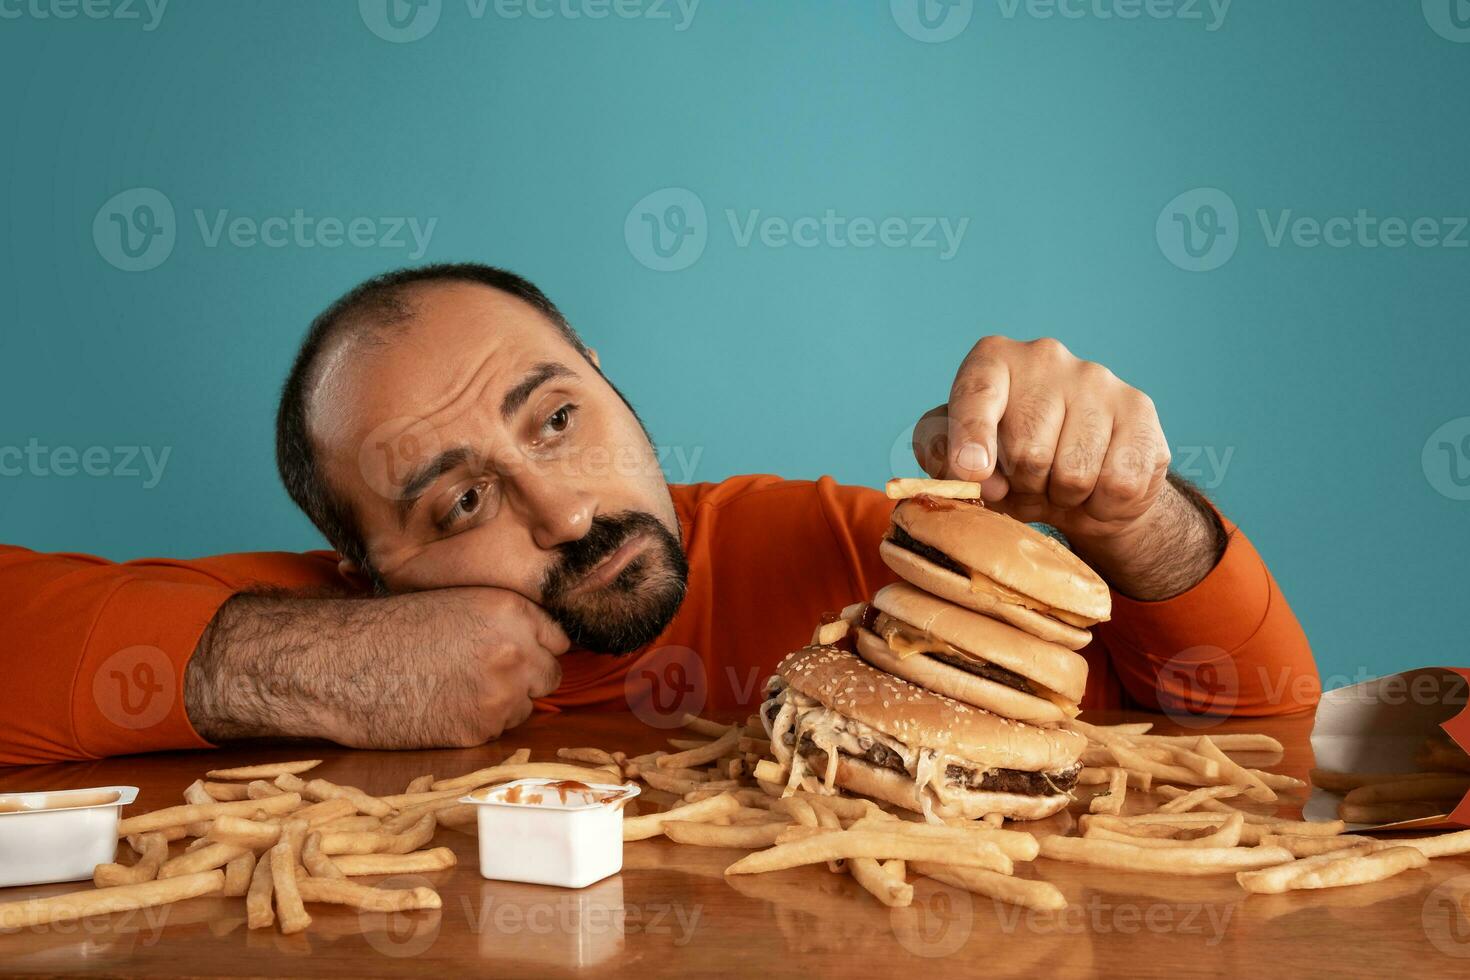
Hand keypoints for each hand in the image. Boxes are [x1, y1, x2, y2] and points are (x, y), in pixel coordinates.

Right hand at [185, 586, 568, 748]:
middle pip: (551, 675)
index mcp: (510, 611)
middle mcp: (515, 652)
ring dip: (504, 703)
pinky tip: (444, 709)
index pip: (559, 637)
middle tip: (487, 675)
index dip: (536, 646)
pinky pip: (499, 731)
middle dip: (527, 677)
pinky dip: (479, 724)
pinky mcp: (478, 731)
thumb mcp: (453, 602)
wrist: (338, 664)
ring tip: (457, 691)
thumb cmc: (386, 628)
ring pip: (527, 706)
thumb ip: (501, 619)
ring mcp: (500, 695)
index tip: (518, 652)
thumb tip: (536, 639)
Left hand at [913, 336, 1220, 598]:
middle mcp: (1046, 356)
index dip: (971, 436)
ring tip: (1059, 483)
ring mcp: (1098, 379)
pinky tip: (1096, 488)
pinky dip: (1103, 505)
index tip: (970, 471)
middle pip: (1027, 449)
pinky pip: (1119, 484)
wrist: (1081, 479)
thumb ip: (943, 457)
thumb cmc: (1006, 463)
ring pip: (1074, 472)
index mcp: (993, 359)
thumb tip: (975, 474)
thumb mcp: (957, 458)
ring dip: (1063, 497)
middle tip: (1027, 482)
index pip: (977, 393)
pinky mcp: (1140, 410)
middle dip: (1023, 484)